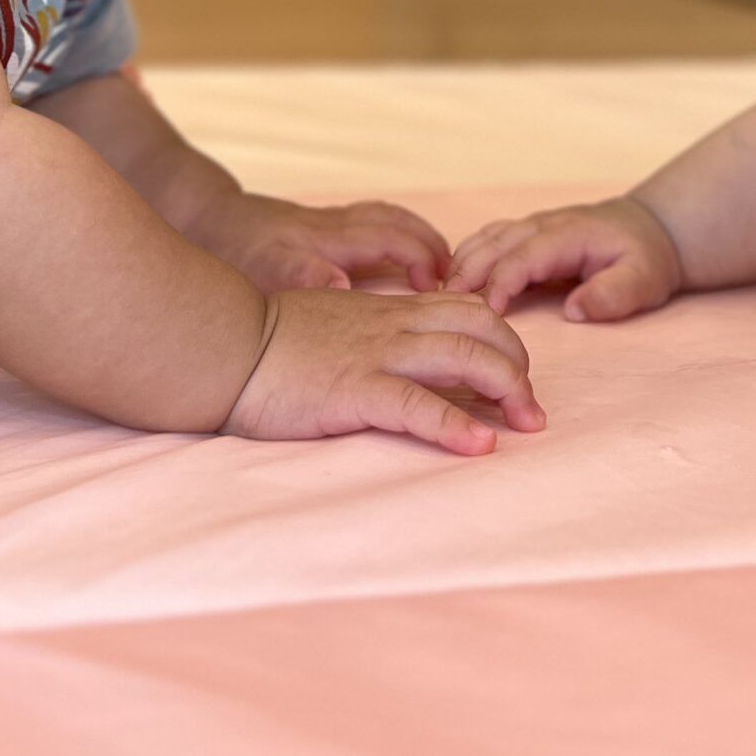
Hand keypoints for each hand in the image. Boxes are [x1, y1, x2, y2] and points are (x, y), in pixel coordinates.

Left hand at [185, 191, 451, 293]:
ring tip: (443, 272)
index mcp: (330, 236)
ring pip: (392, 220)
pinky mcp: (325, 226)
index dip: (422, 260)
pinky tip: (402, 262)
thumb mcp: (263, 268)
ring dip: (422, 240)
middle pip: (401, 224)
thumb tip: (344, 288)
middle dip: (435, 248)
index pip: (392, 238)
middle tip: (458, 280)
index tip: (438, 288)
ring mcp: (333, 222)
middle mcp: (338, 224)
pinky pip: (378, 223)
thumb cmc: (236, 249)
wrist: (207, 216)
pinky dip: (401, 236)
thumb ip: (304, 276)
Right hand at [223, 287, 544, 455]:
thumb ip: (374, 336)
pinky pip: (418, 405)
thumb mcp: (336, 326)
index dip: (503, 339)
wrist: (225, 344)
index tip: (514, 377)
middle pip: (483, 329)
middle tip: (531, 410)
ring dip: (506, 390)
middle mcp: (394, 326)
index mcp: (390, 310)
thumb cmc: (271, 343)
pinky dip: (456, 425)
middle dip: (519, 366)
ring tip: (527, 424)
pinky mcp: (356, 390)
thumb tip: (404, 362)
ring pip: (466, 356)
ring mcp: (378, 355)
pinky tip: (482, 445)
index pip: (468, 309)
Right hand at [443, 197, 684, 320]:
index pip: (524, 257)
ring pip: (484, 239)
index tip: (483, 311)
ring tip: (435, 298)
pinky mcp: (524, 234)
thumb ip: (613, 295)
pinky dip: (465, 258)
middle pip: (493, 244)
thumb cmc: (645, 259)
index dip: (500, 282)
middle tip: (439, 306)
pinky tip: (450, 284)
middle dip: (465, 272)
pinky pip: (487, 241)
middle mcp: (542, 224)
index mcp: (567, 235)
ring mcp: (531, 226)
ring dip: (459, 264)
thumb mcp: (643, 281)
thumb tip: (575, 311)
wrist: (650, 229)